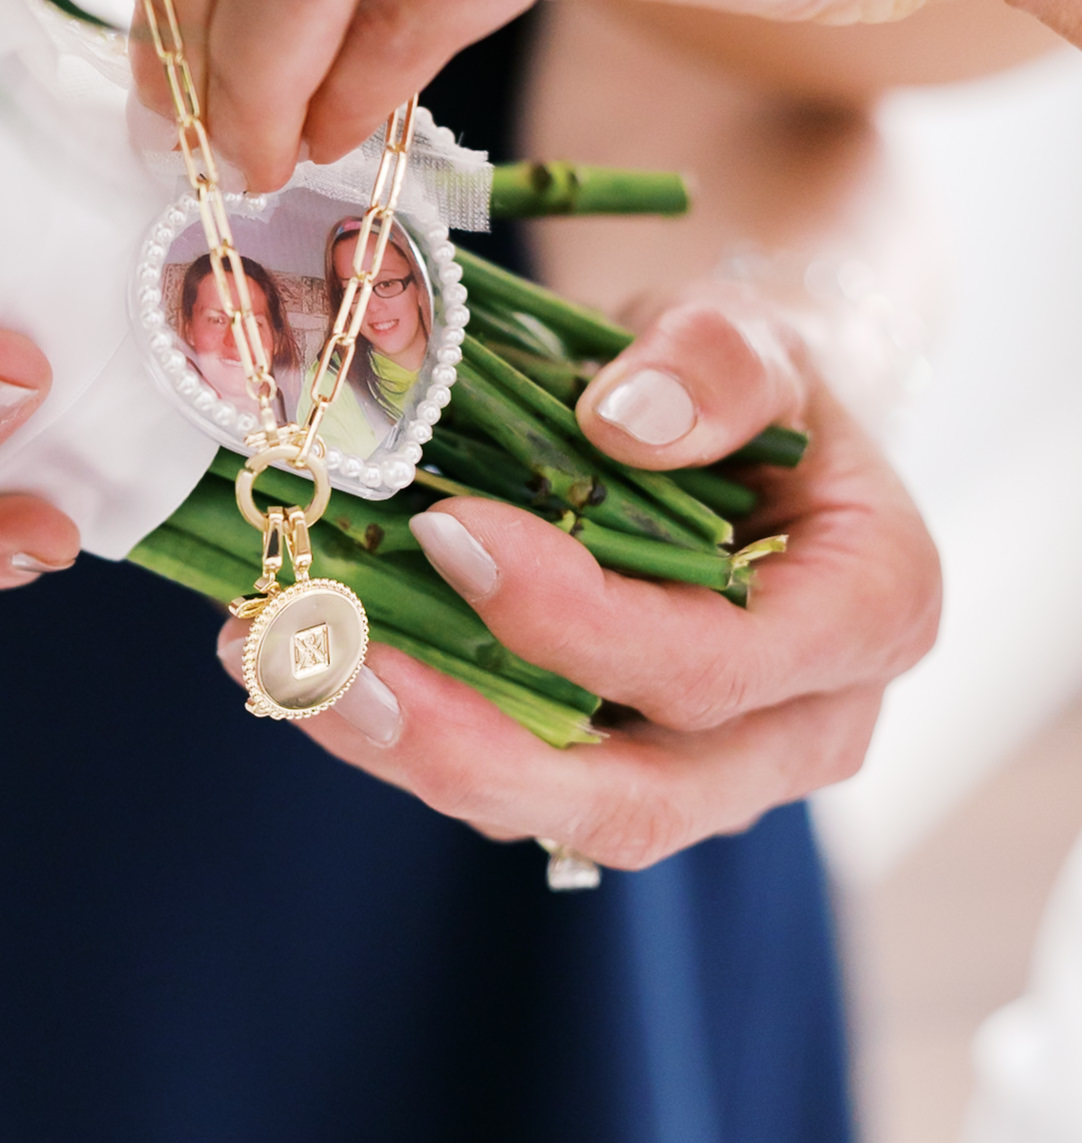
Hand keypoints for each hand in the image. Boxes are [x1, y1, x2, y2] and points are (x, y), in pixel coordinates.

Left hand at [218, 282, 938, 866]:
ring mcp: (703, 771)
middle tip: (334, 667)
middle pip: (636, 799)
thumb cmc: (744, 378)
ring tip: (275, 658)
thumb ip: (718, 362)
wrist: (726, 422)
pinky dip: (390, 723)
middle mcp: (800, 728)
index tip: (456, 530)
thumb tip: (629, 421)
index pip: (719, 667)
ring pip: (548, 811)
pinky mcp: (605, 770)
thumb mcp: (755, 331)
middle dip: (471, 745)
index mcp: (867, 617)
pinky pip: (499, 776)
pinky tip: (288, 652)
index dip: (582, 625)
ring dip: (401, 747)